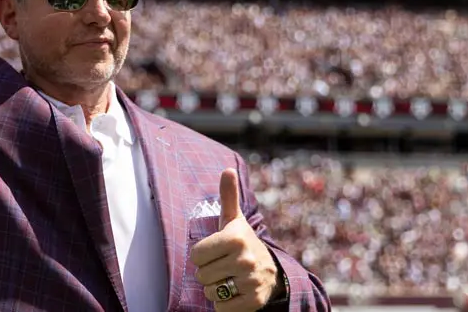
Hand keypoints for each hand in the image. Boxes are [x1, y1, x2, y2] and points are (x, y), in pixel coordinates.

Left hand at [191, 168, 280, 310]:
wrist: (272, 271)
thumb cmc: (242, 243)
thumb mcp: (233, 220)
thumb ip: (228, 196)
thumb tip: (227, 169)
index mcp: (235, 238)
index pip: (196, 256)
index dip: (201, 255)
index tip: (215, 252)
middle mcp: (245, 259)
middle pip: (201, 275)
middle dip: (208, 273)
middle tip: (223, 266)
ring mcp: (250, 282)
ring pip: (210, 292)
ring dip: (214, 289)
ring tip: (228, 279)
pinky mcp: (253, 302)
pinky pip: (221, 309)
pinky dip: (223, 304)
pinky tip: (234, 292)